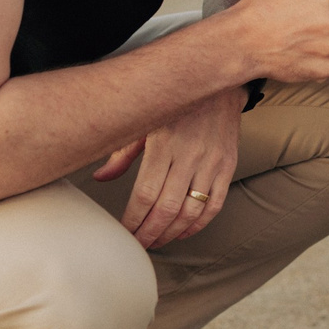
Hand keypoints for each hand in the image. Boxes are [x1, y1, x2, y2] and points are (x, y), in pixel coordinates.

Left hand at [105, 86, 244, 247]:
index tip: (124, 232)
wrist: (219, 83)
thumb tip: (101, 177)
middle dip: (150, 233)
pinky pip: (215, 204)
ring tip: (157, 241)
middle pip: (166, 208)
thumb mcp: (145, 122)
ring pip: (191, 211)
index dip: (133, 220)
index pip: (145, 195)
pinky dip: (199, 224)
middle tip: (139, 245)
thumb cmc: (177, 103)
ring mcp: (211, 162)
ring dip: (172, 233)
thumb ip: (123, 153)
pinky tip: (184, 231)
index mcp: (163, 144)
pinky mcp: (228, 166)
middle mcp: (189, 155)